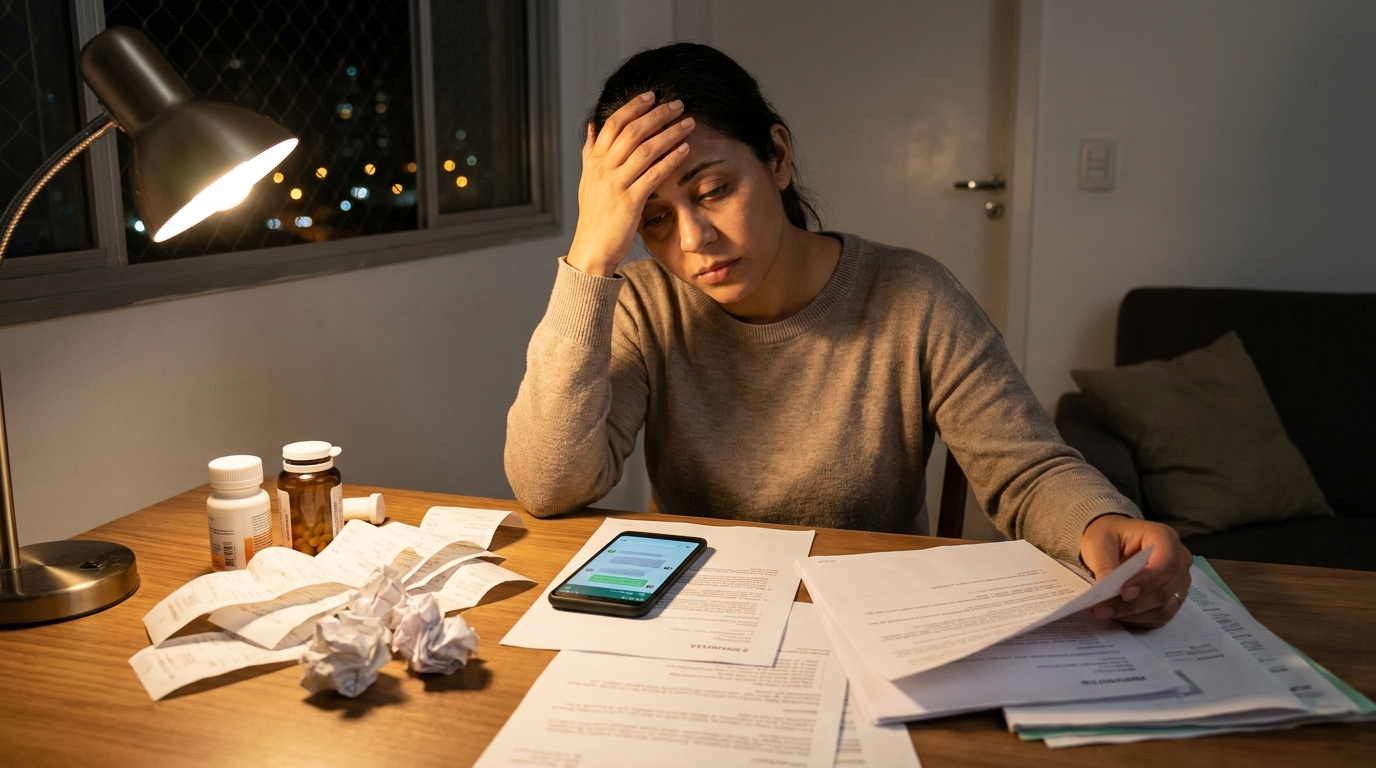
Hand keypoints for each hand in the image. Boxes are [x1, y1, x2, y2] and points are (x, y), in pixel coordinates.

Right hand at [565, 92, 696, 276]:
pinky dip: (670, 160)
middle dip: (657, 115)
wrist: (591, 249)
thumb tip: (592, 126)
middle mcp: (603, 169)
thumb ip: (590, 152)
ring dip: (669, 133)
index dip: (634, 106)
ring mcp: (615, 185)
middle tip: (678, 104)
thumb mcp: (587, 180)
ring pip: (645, 150)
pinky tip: (685, 150)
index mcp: (594, 160)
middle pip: (632, 131)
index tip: (652, 95)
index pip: (614, 123)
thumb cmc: (594, 216)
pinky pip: (653, 175)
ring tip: (688, 122)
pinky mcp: (630, 202)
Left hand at [1079, 514, 1192, 628]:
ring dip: (1133, 614)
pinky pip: (1159, 616)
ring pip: (1164, 607)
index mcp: (1165, 538)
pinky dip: (1137, 619)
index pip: (1167, 563)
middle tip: (1102, 609)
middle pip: (1165, 590)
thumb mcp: (1099, 542)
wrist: (1114, 542)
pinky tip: (1116, 615)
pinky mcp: (1171, 600)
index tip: (1124, 593)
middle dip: (1133, 603)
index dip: (1148, 581)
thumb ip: (1104, 564)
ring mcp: (1178, 583)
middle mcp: (1180, 561)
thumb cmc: (1109, 536)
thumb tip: (1106, 590)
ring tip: (1104, 612)